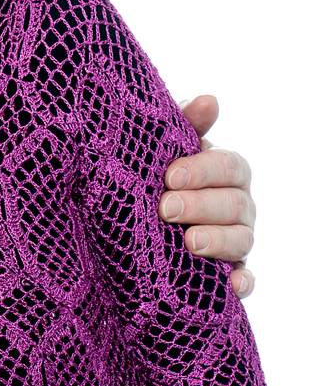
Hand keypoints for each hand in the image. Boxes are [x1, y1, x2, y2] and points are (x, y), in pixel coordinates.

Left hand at [160, 95, 255, 297]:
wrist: (139, 215)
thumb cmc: (157, 171)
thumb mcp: (165, 147)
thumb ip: (184, 125)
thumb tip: (208, 100)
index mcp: (225, 171)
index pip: (228, 165)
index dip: (202, 170)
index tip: (169, 176)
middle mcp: (237, 204)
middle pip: (236, 203)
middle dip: (201, 205)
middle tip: (165, 208)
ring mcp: (237, 238)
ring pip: (243, 239)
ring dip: (218, 241)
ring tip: (189, 242)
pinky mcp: (230, 270)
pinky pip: (246, 279)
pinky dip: (243, 283)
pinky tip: (232, 286)